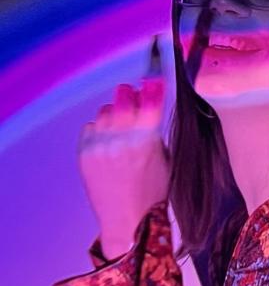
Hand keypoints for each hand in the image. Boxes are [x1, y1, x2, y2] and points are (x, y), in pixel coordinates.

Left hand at [77, 36, 170, 255]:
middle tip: (134, 102)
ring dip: (114, 117)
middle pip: (122, 94)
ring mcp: (100, 144)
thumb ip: (155, 129)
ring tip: (122, 137)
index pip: (150, 95)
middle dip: (129, 97)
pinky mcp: (84, 152)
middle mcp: (121, 138)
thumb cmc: (153, 196)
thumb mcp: (167, 161)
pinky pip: (91, 128)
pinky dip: (100, 134)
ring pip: (105, 111)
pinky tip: (110, 150)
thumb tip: (149, 96)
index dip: (153, 79)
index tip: (155, 60)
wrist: (128, 224)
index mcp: (147, 140)